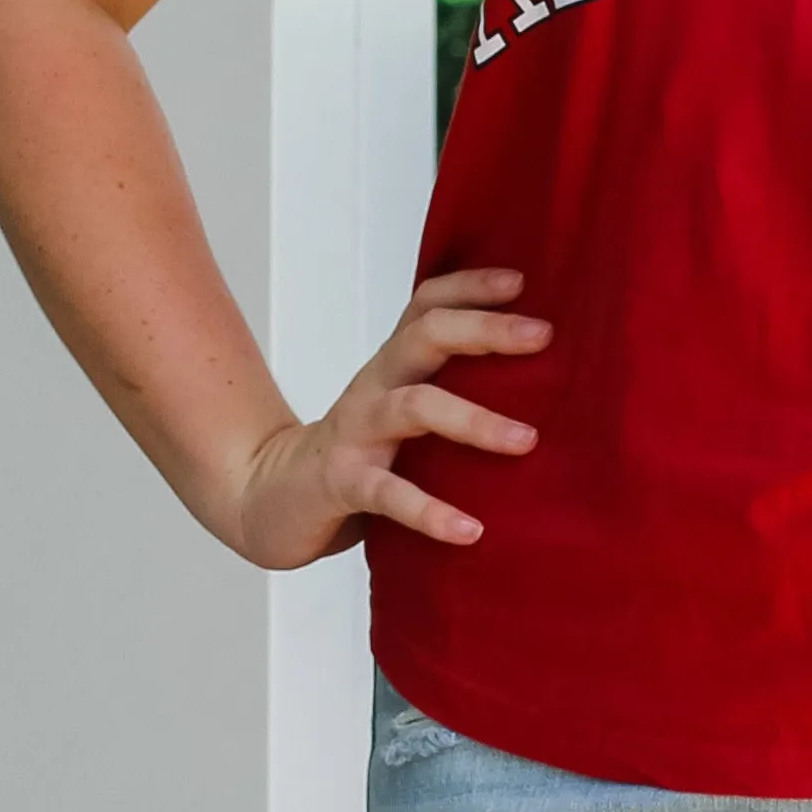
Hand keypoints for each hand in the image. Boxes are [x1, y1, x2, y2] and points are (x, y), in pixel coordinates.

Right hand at [218, 265, 548, 569]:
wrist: (269, 498)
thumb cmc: (354, 454)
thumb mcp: (398, 412)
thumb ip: (447, 393)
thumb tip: (540, 390)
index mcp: (392, 368)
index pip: (426, 306)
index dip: (470, 286)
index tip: (521, 280)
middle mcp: (374, 388)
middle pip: (424, 337)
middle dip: (484, 329)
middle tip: (542, 335)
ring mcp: (355, 433)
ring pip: (413, 408)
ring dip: (474, 421)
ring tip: (526, 441)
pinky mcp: (341, 484)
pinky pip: (388, 494)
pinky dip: (430, 512)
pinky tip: (469, 531)